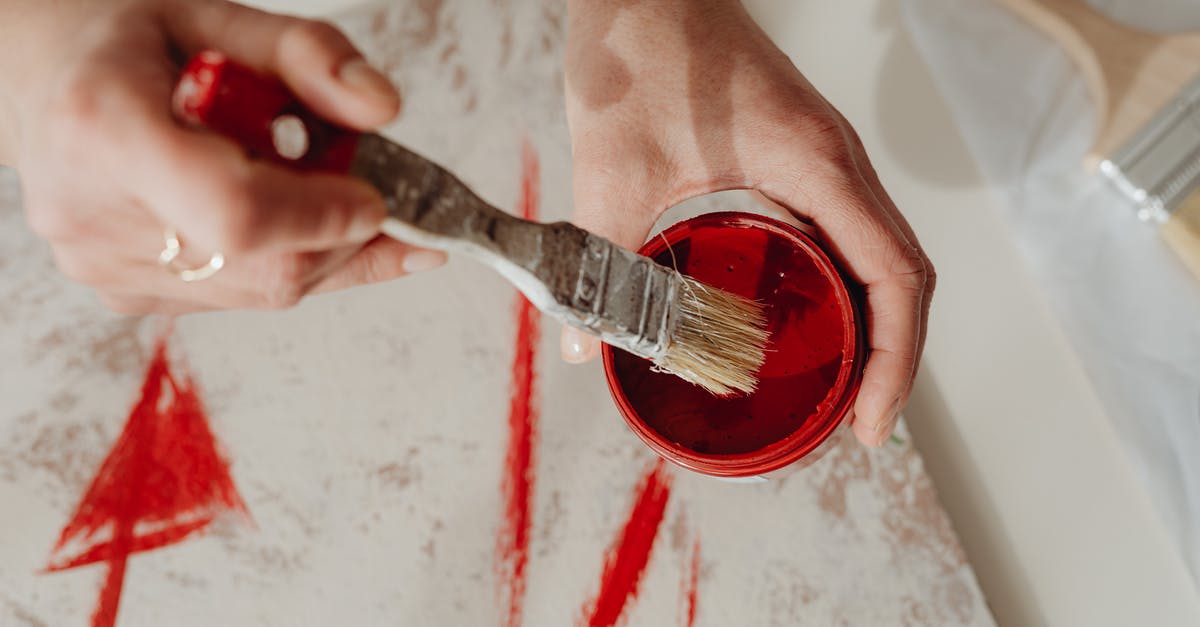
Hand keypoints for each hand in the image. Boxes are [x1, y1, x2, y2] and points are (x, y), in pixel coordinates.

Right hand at [0, 0, 445, 314]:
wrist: (48, 78)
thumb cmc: (132, 46)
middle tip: (365, 182)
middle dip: (342, 233)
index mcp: (104, 126)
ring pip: (264, 290)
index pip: (236, 212)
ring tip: (312, 184)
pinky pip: (241, 296)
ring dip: (320, 246)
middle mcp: (91, 212)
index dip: (322, 216)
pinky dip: (285, 259)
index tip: (374, 198)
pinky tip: (281, 214)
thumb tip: (381, 108)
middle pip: (264, 266)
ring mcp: (103, 265)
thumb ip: (310, 55)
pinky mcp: (125, 294)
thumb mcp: (219, 17)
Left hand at [562, 0, 934, 446]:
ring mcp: (827, 157)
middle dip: (894, 358)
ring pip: (884, 254)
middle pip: (903, 275)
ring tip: (845, 392)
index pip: (893, 273)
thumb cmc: (641, 50)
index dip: (896, 357)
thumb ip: (599, 256)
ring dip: (878, 326)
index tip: (873, 421)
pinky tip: (812, 325)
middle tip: (858, 425)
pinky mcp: (804, 156)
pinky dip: (849, 288)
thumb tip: (582, 349)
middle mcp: (837, 160)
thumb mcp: (613, 165)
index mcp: (812, 162)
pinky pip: (851, 232)